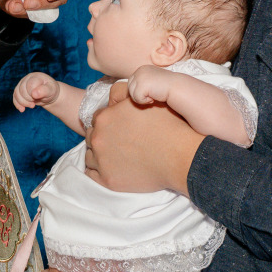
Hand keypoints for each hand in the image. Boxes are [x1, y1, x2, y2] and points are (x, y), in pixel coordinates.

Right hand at [14, 72, 59, 111]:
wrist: (49, 95)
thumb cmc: (51, 91)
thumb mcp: (51, 90)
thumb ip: (44, 91)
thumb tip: (34, 94)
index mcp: (36, 76)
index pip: (30, 85)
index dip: (32, 94)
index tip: (38, 98)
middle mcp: (28, 78)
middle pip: (22, 90)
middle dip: (28, 99)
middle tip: (35, 103)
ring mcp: (22, 84)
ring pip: (17, 93)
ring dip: (23, 103)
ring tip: (32, 105)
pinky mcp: (19, 90)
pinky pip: (15, 97)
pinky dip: (17, 104)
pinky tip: (22, 110)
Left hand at [84, 96, 202, 193]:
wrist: (181, 156)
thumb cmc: (168, 125)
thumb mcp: (145, 97)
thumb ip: (122, 91)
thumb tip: (110, 97)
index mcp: (105, 117)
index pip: (98, 118)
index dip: (110, 121)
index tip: (121, 128)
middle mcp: (98, 138)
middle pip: (92, 135)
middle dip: (104, 137)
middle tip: (122, 142)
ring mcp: (101, 160)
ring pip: (90, 155)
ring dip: (100, 154)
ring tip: (119, 156)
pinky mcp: (107, 180)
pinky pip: (91, 174)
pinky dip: (98, 171)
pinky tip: (113, 168)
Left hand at [124, 65, 171, 105]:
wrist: (177, 87)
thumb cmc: (167, 87)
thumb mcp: (153, 81)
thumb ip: (143, 83)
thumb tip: (129, 92)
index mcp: (142, 69)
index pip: (132, 83)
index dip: (140, 91)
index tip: (152, 91)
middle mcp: (140, 71)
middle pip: (130, 88)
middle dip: (139, 95)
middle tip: (152, 95)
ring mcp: (140, 77)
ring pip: (132, 94)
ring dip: (142, 99)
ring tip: (153, 96)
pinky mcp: (142, 85)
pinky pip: (137, 99)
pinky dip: (145, 101)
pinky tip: (154, 98)